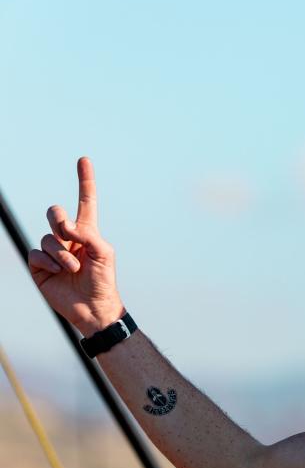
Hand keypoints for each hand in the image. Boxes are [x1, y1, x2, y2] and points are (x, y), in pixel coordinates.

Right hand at [28, 157, 123, 337]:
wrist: (93, 308)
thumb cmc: (103, 281)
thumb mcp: (104, 253)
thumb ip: (88, 235)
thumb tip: (66, 229)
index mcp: (87, 232)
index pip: (85, 202)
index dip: (84, 181)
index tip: (84, 159)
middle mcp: (68, 239)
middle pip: (55, 213)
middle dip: (59, 220)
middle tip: (69, 234)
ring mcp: (52, 251)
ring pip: (48, 238)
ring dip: (62, 254)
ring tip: (74, 268)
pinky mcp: (39, 266)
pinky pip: (37, 254)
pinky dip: (49, 262)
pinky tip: (58, 272)